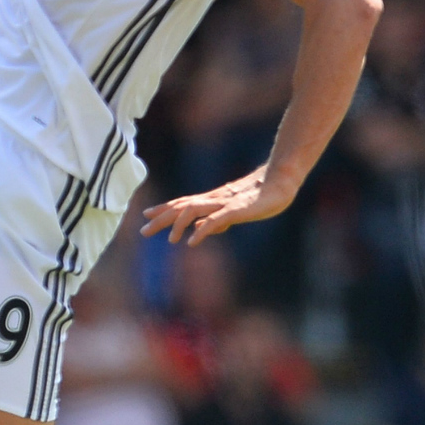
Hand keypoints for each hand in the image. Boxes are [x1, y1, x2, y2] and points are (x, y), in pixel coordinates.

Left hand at [141, 171, 296, 245]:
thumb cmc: (260, 197)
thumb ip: (217, 221)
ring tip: (170, 240)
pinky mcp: (236, 209)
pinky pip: (215, 219)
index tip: (147, 215)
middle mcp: (213, 199)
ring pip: (193, 210)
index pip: (182, 203)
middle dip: (162, 218)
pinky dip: (202, 229)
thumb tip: (201, 230)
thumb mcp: (234, 212)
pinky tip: (192, 241)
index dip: (164, 209)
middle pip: (182, 206)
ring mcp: (224, 202)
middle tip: (144, 230)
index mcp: (212, 199)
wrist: (280, 183)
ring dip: (178, 224)